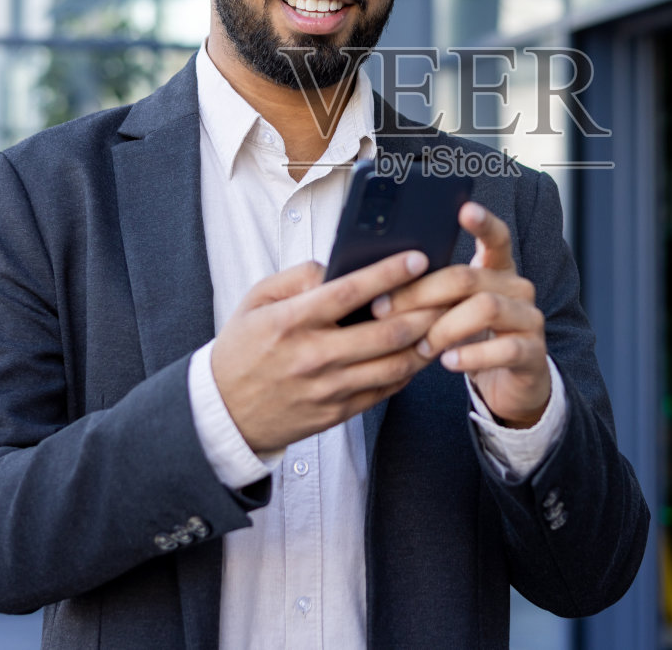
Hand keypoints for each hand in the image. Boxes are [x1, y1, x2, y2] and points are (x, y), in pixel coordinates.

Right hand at [211, 250, 441, 451]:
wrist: (224, 413)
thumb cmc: (242, 350)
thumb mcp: (256, 301)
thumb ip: (297, 277)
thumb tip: (338, 265)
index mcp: (291, 321)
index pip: (350, 292)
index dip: (389, 273)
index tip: (417, 258)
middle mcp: (314, 356)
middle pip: (386, 332)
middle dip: (424, 309)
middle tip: (448, 292)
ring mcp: (328, 388)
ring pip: (394, 364)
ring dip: (426, 342)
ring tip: (444, 321)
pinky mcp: (337, 411)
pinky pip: (385, 390)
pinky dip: (408, 369)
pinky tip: (419, 351)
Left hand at [374, 203, 550, 428]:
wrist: (508, 383)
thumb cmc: (471, 339)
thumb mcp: (451, 311)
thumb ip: (431, 291)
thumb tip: (380, 281)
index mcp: (498, 270)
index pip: (496, 237)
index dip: (483, 222)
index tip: (464, 209)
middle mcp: (518, 288)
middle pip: (469, 276)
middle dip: (421, 293)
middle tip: (385, 309)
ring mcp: (529, 319)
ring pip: (486, 307)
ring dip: (444, 327)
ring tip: (422, 346)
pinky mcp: (533, 352)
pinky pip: (502, 349)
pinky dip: (470, 356)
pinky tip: (448, 363)